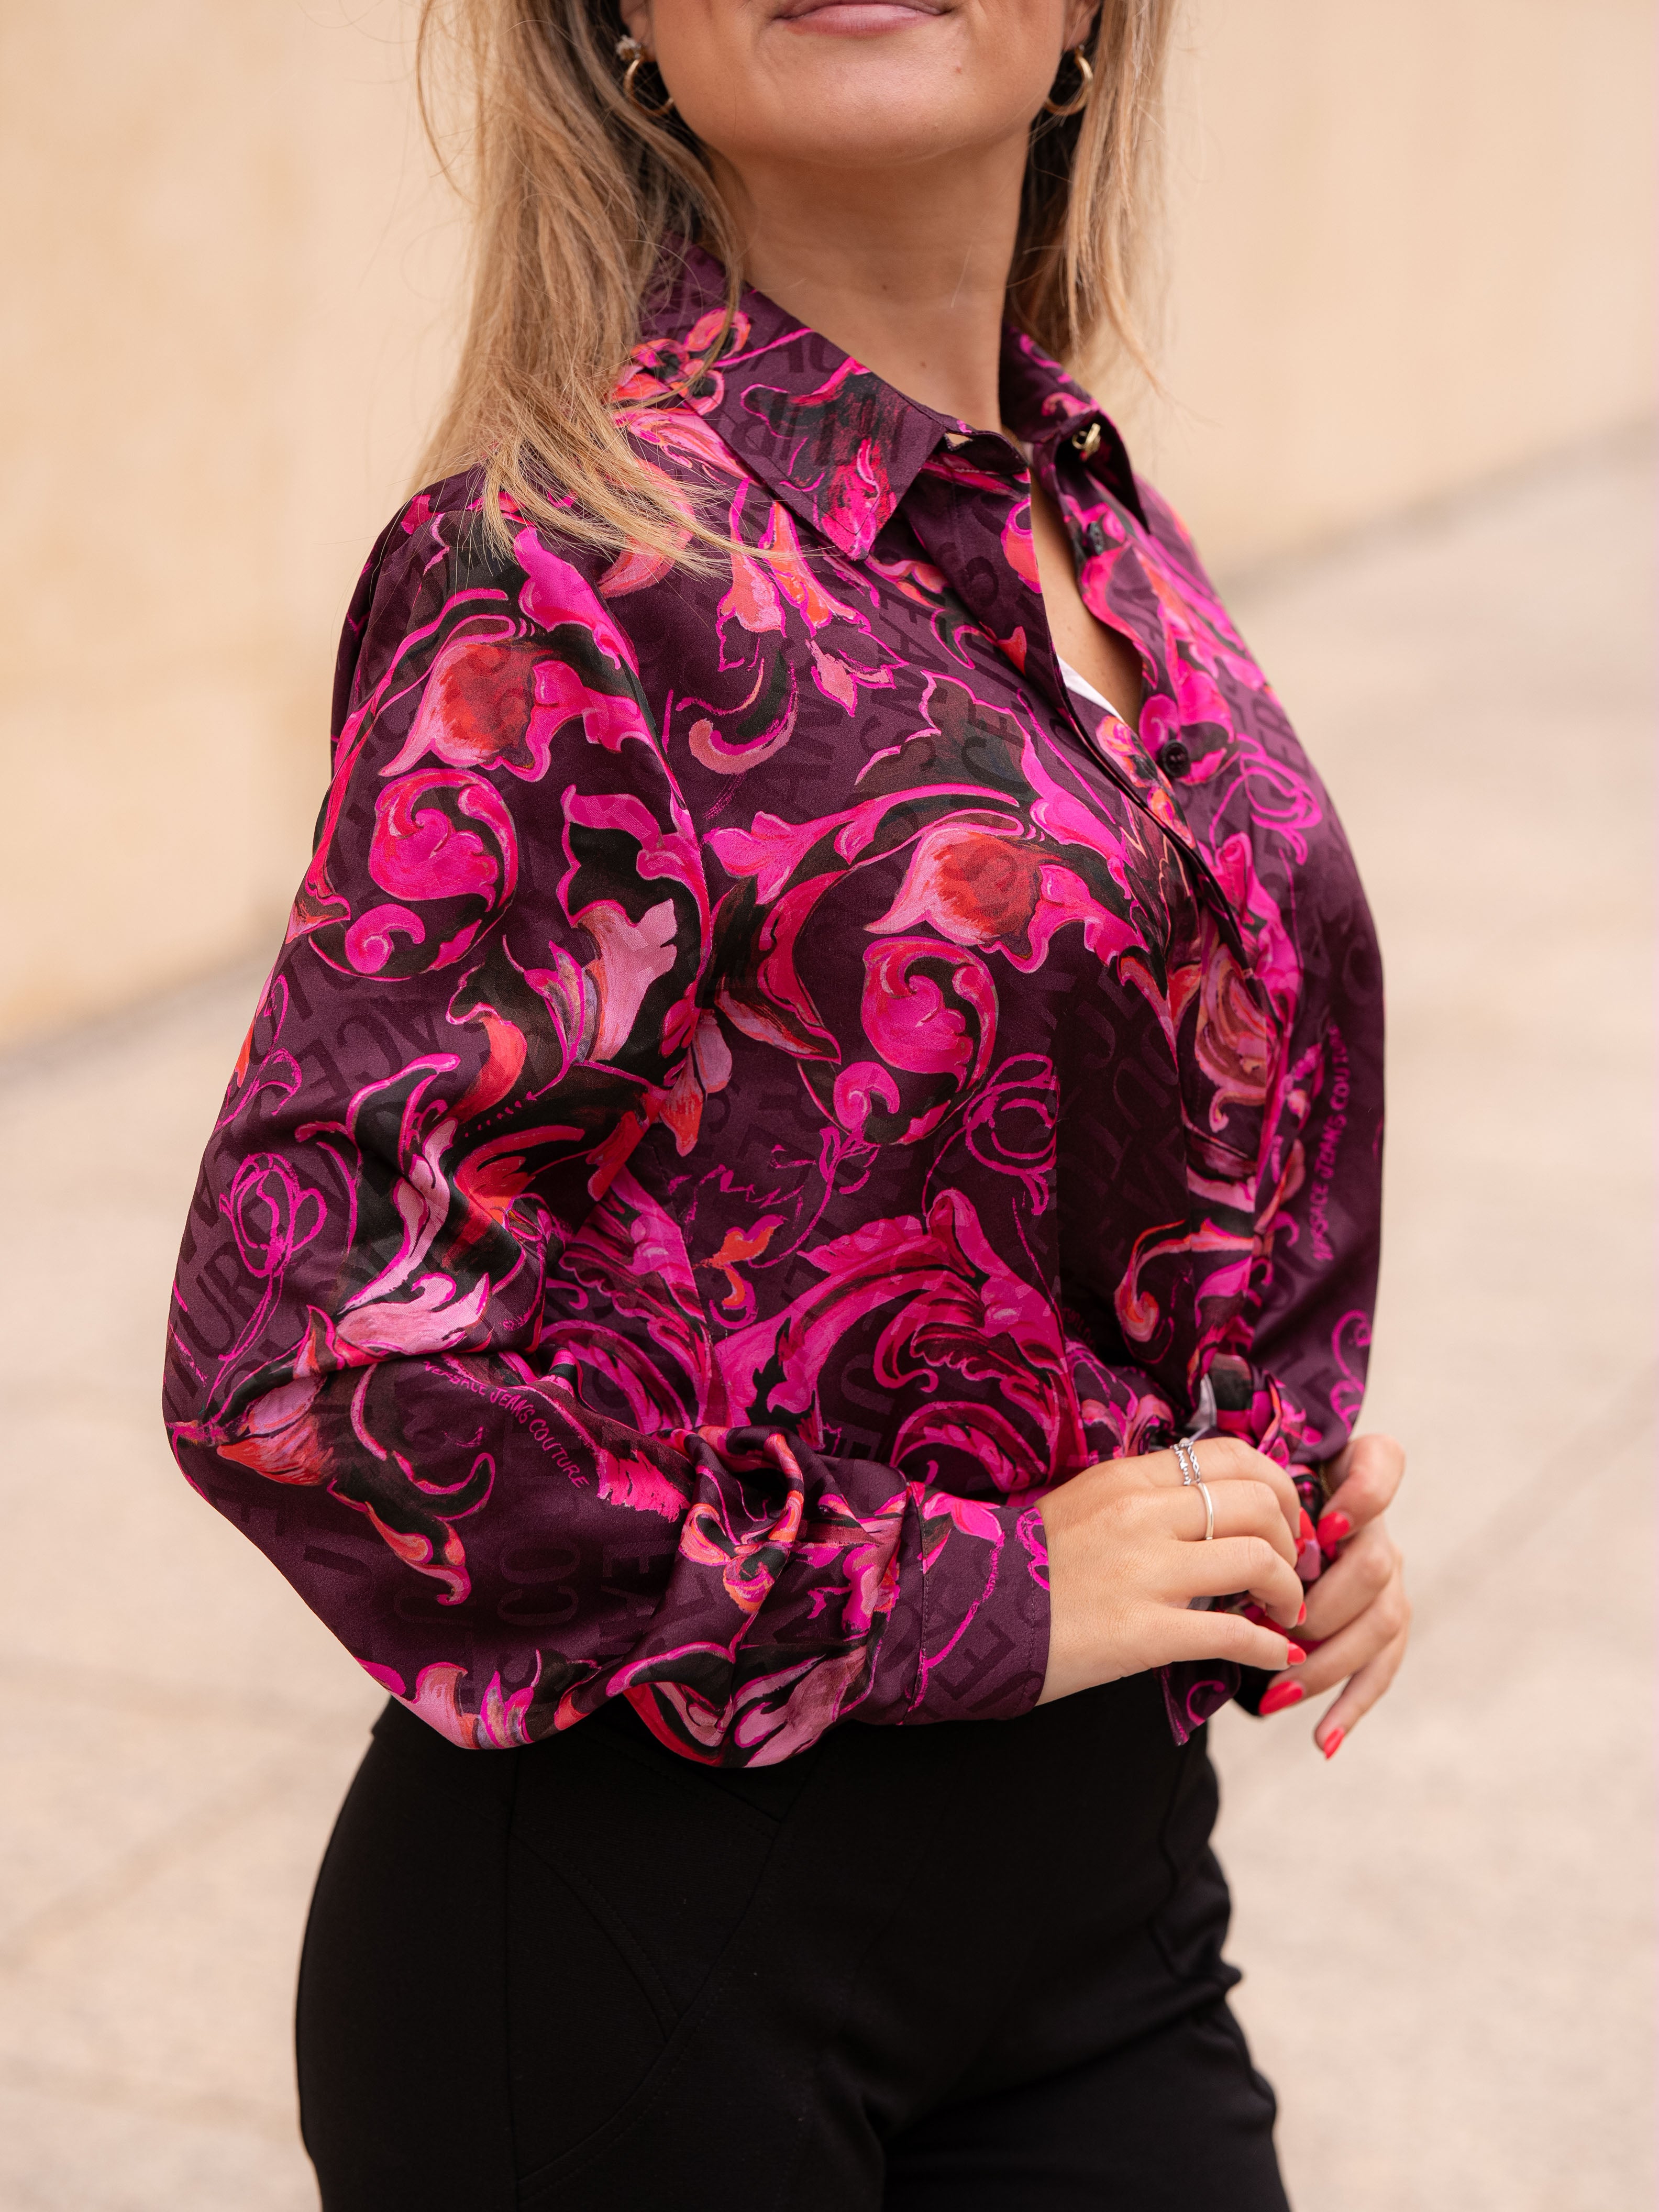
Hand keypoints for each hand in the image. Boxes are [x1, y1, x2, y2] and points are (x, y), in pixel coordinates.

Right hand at [1036, 1439, 1309, 1705]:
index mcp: (1127, 1477)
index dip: (1279, 1485)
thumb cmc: (1027, 1564)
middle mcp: (1141, 1514)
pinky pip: (1232, 1634)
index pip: (1233, 1455)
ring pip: (1256, 1561)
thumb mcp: (1085, 1503)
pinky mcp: (1143, 1632)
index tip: (1284, 1520)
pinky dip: (1269, 1647)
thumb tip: (1211, 1504)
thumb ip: (1145, 1497)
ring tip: (1285, 1612)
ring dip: (1286, 1591)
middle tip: (1293, 1569)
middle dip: (1291, 1539)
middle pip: (1257, 1504)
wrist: (969, 1615)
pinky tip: (1276, 1657)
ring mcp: (1144, 1572)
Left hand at [1255, 1432, 1409, 1755]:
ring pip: (1382, 1623)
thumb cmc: (1236, 1511)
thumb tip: (1212, 1506)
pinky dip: (1350, 1706)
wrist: (1249, 1545)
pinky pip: (1379, 1670)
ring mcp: (1385, 1583)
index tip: (1327, 1525)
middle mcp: (1374, 1532)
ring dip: (1328, 1661)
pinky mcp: (1381, 1629)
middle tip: (1274, 1629)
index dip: (1366, 1495)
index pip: (1383, 1465)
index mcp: (1343, 1484)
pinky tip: (1321, 1740)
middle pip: (1375, 1566)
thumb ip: (1241, 1486)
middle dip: (1325, 1604)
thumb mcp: (1236, 1489)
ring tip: (1274, 1692)